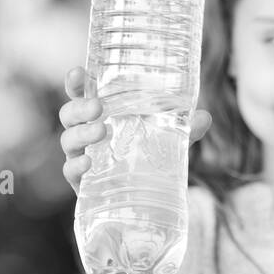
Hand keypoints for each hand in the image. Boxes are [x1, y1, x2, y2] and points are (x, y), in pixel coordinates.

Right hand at [57, 66, 211, 196]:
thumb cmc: (148, 158)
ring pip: (68, 140)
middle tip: (98, 107)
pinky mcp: (81, 183)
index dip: (76, 82)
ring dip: (81, 134)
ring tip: (101, 131)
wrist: (146, 200)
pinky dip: (75, 166)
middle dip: (79, 107)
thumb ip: (184, 129)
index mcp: (101, 115)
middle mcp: (86, 133)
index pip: (81, 93)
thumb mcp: (169, 141)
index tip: (79, 74)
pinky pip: (69, 171)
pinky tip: (88, 163)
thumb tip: (205, 117)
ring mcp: (81, 157)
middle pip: (69, 114)